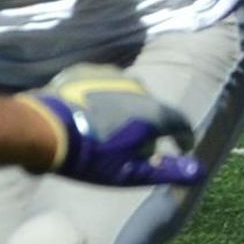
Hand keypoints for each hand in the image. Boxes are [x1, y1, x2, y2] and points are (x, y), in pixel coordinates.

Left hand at [20, 65, 204, 186]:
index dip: (183, 138)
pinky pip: (102, 87)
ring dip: (124, 111)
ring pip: (127, 95)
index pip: (181, 123)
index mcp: (153, 112)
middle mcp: (138, 87)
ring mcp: (110, 76)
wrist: (44, 129)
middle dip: (148, 128)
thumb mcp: (130, 172)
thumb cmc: (90, 157)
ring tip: (106, 132)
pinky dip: (101, 100)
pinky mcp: (86, 71)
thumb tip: (199, 171)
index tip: (181, 148)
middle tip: (134, 148)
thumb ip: (167, 170)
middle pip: (152, 109)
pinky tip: (86, 116)